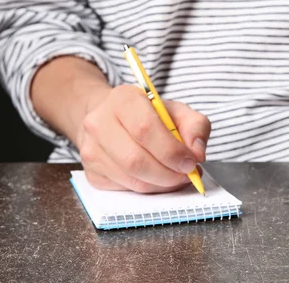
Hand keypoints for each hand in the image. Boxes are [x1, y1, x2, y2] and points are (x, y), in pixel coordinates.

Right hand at [77, 85, 210, 192]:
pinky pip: (124, 189)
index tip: (190, 162)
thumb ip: (196, 126)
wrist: (113, 119)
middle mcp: (99, 123)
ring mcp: (91, 149)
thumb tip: (197, 152)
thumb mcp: (177, 111)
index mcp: (122, 99)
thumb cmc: (149, 115)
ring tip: (176, 176)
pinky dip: (148, 189)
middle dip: (168, 174)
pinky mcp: (91, 173)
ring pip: (131, 179)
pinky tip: (158, 179)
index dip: (171, 151)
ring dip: (161, 184)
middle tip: (186, 174)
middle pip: (135, 160)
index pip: (145, 129)